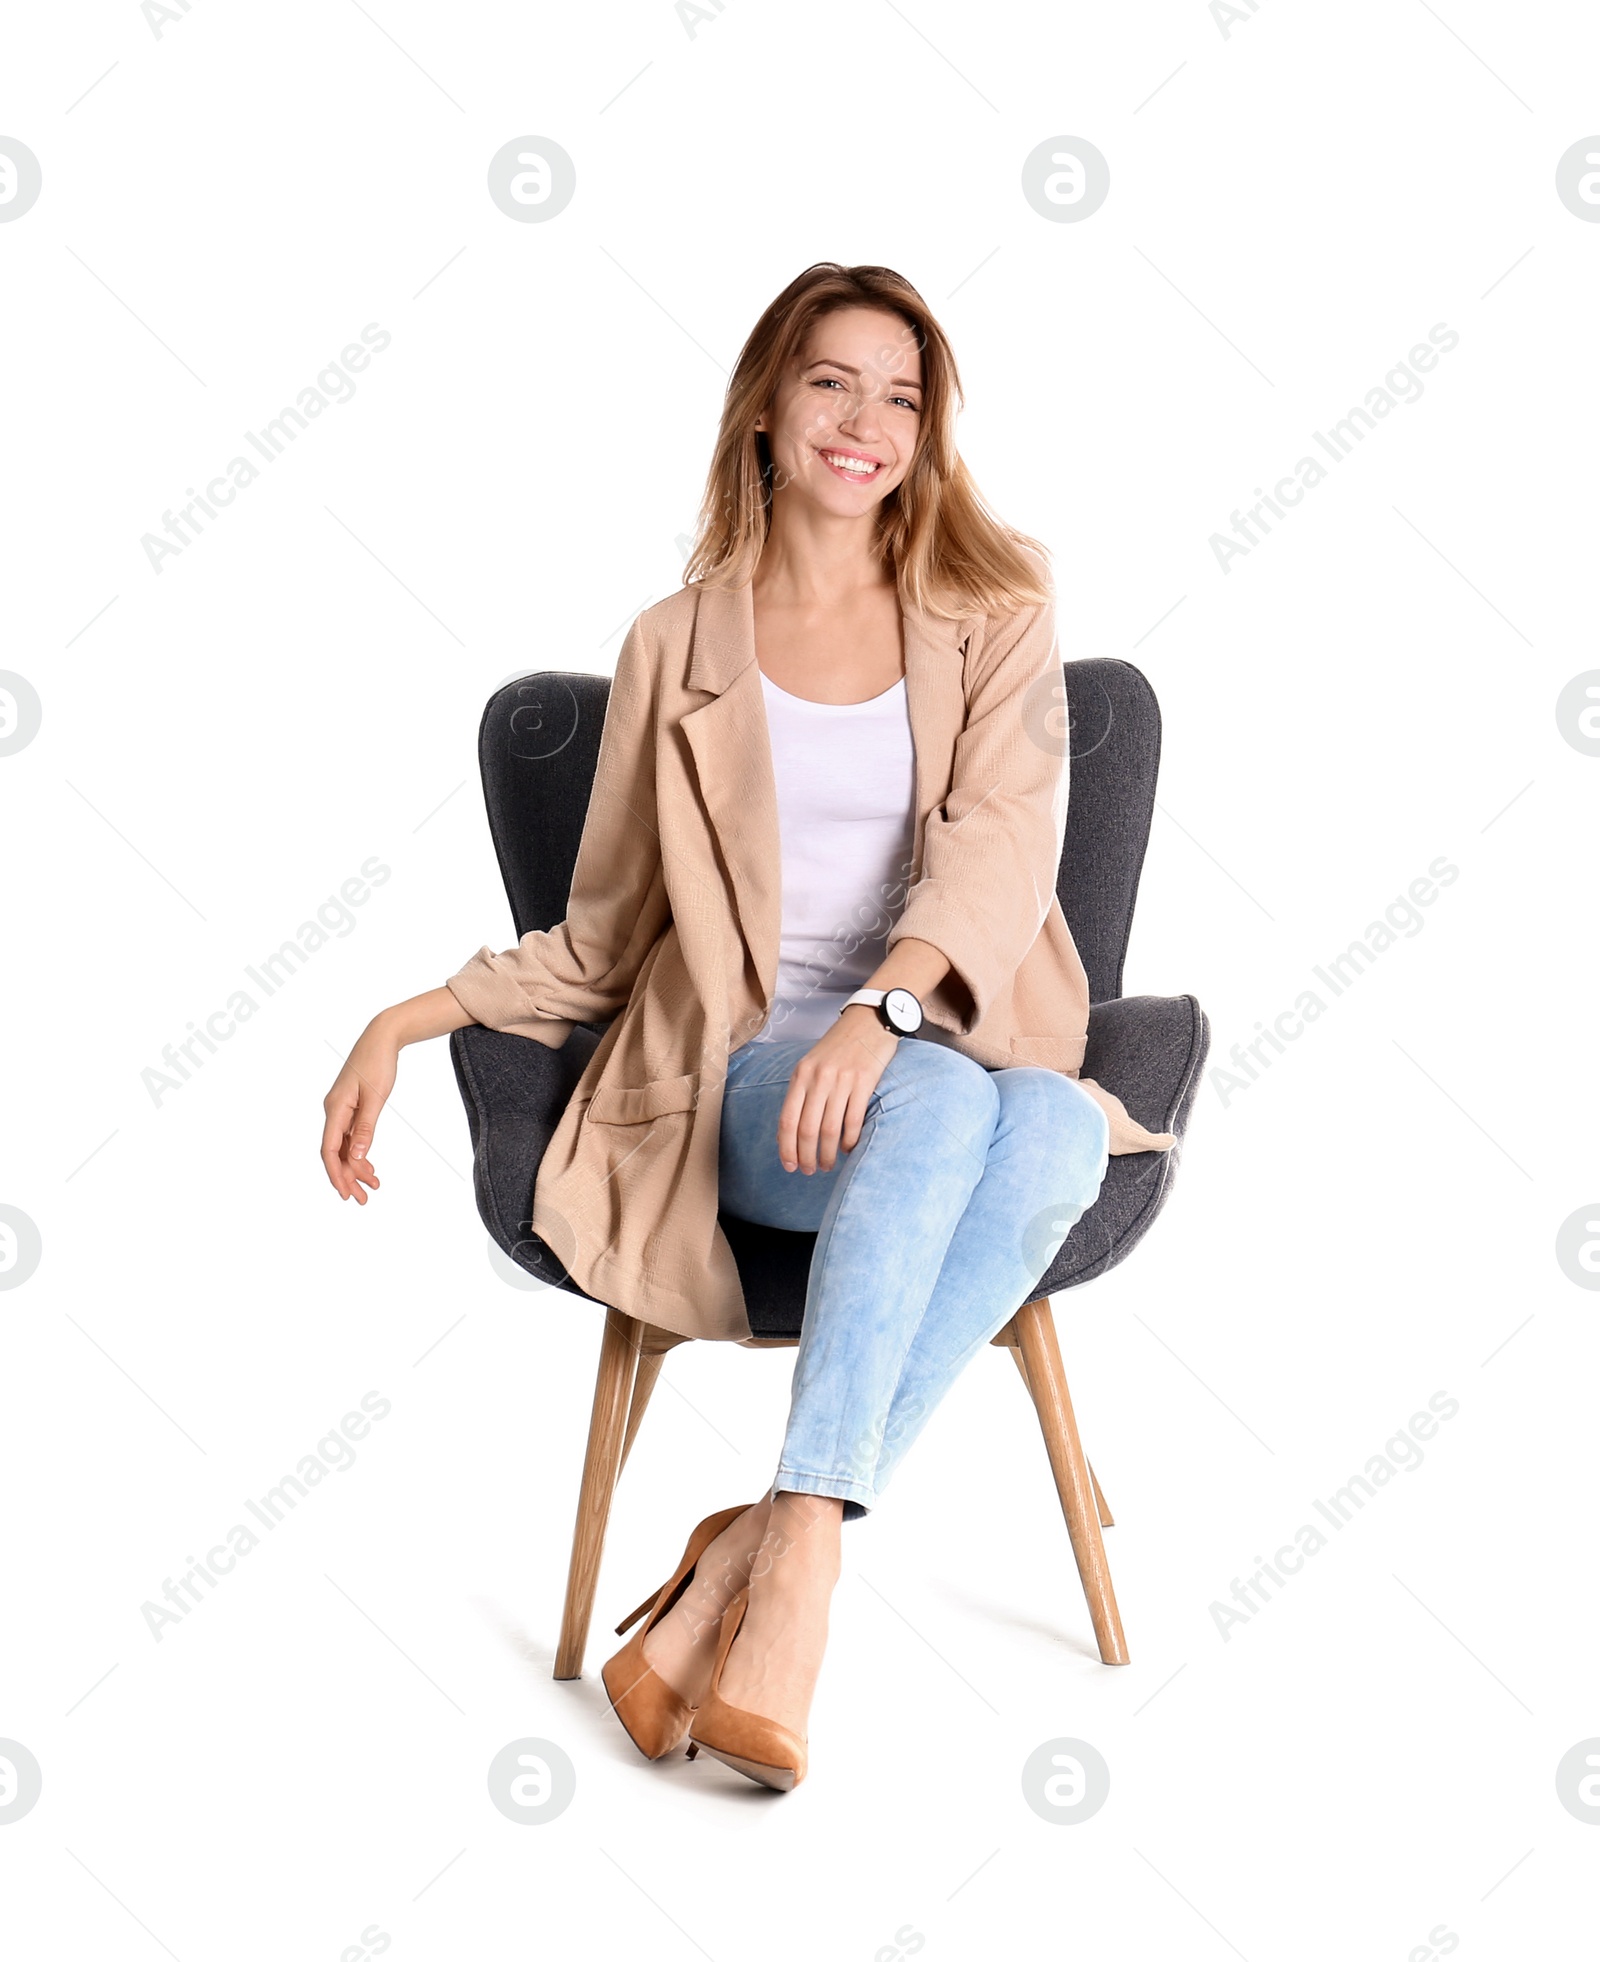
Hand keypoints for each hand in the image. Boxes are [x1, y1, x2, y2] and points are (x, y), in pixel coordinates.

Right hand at [321, 1016, 400, 1201]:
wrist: (382, 1037)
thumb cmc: (378, 1063)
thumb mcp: (376, 1096)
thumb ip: (366, 1127)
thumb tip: (359, 1156)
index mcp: (335, 1109)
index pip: (329, 1150)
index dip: (336, 1174)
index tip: (346, 1193)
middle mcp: (334, 1111)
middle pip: (336, 1153)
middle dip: (348, 1178)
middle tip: (362, 1200)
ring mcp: (341, 1110)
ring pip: (345, 1147)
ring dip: (357, 1168)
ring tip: (374, 1187)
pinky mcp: (351, 1108)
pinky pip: (351, 1137)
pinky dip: (360, 1153)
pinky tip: (371, 1167)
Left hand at [778, 1004, 899, 1173]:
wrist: (869, 1019)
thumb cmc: (839, 1046)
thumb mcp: (812, 1063)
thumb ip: (803, 1091)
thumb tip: (794, 1130)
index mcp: (801, 1074)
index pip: (787, 1119)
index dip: (786, 1147)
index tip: (789, 1166)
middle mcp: (818, 1078)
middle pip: (807, 1129)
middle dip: (806, 1156)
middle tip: (810, 1171)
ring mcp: (842, 1079)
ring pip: (829, 1129)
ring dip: (828, 1154)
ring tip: (829, 1165)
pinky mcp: (864, 1081)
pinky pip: (853, 1119)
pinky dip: (849, 1140)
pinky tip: (848, 1149)